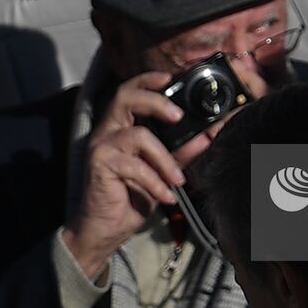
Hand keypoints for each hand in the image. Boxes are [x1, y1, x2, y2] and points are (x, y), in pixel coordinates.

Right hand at [65, 72, 199, 280]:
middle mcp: (107, 130)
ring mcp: (100, 146)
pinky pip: (133, 165)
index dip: (149, 79)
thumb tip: (209, 134)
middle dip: (155, 100)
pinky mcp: (99, 165)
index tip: (172, 77)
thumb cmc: (131, 197)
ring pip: (137, 135)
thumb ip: (182, 152)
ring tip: (178, 179)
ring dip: (165, 158)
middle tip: (179, 116)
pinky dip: (155, 181)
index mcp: (121, 126)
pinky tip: (165, 196)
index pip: (130, 90)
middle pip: (125, 96)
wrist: (105, 230)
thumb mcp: (163, 172)